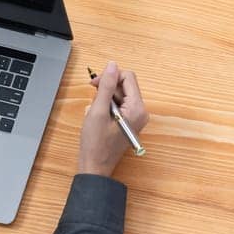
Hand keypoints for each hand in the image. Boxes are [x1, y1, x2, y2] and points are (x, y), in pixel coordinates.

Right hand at [80, 61, 148, 177]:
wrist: (95, 168)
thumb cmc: (96, 144)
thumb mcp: (98, 111)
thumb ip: (106, 86)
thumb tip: (112, 65)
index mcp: (137, 108)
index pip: (128, 77)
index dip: (110, 77)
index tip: (94, 84)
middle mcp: (140, 112)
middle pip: (125, 86)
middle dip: (107, 89)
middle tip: (93, 101)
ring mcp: (135, 118)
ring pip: (120, 95)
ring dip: (105, 99)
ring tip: (95, 114)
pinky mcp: (128, 122)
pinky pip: (118, 105)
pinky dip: (106, 107)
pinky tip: (98, 118)